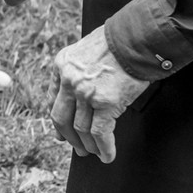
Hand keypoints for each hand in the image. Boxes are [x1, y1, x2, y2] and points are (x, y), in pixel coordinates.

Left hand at [51, 25, 148, 162]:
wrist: (138, 36)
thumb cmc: (120, 41)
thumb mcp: (88, 50)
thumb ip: (80, 71)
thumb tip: (84, 95)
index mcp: (62, 65)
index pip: (54, 99)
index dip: (58, 120)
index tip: (61, 133)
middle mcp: (69, 79)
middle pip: (61, 117)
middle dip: (68, 137)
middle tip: (76, 148)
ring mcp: (86, 93)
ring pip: (81, 128)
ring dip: (87, 145)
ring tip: (93, 153)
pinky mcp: (106, 103)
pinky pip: (101, 132)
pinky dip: (104, 147)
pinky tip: (107, 156)